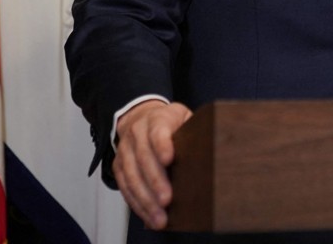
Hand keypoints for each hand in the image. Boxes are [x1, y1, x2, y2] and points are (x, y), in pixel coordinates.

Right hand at [112, 99, 192, 230]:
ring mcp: (125, 150)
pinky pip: (125, 187)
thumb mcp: (185, 117)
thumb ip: (195, 130)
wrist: (140, 117)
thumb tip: (214, 148)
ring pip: (132, 176)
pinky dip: (137, 203)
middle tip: (167, 199)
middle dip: (155, 181)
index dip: (162, 145)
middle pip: (143, 157)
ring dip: (145, 198)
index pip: (158, 131)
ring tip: (159, 216)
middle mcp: (137, 133)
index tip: (169, 160)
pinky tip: (148, 215)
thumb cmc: (170, 122)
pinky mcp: (118, 166)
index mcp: (157, 119)